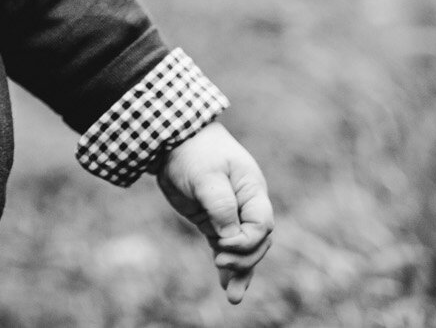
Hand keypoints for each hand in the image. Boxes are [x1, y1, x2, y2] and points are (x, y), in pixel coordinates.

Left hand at [155, 121, 272, 302]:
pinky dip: (228, 266)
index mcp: (252, 190)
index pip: (262, 225)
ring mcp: (231, 214)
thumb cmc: (194, 152)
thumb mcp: (207, 177)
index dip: (246, 240)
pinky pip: (226, 247)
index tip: (222, 243)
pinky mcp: (214, 221)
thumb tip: (230, 238)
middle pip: (257, 241)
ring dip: (240, 271)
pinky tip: (228, 289)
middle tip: (221, 263)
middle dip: (243, 258)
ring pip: (243, 249)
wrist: (173, 139)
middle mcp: (247, 204)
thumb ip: (222, 207)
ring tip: (233, 297)